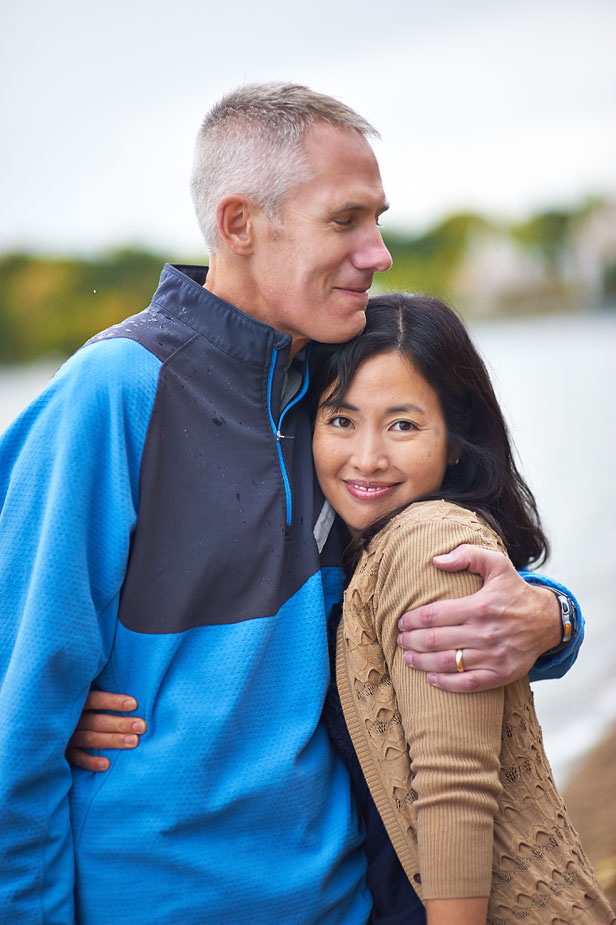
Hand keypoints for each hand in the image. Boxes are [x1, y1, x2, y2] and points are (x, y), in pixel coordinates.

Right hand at [66, 691, 145, 771]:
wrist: (35, 730)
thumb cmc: (74, 708)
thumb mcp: (79, 696)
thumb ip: (96, 694)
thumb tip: (127, 693)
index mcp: (73, 701)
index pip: (94, 700)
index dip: (113, 701)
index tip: (134, 704)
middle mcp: (68, 719)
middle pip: (96, 721)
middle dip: (120, 724)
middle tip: (142, 726)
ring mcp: (64, 737)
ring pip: (89, 738)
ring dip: (112, 740)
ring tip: (134, 742)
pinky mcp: (60, 753)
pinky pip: (75, 759)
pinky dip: (90, 762)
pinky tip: (106, 764)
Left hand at [397, 545, 560, 691]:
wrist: (547, 620)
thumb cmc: (514, 591)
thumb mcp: (496, 563)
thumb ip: (466, 555)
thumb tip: (436, 561)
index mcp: (479, 606)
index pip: (434, 615)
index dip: (412, 620)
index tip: (402, 621)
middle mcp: (485, 632)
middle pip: (436, 640)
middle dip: (411, 641)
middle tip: (400, 639)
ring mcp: (494, 656)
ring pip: (447, 662)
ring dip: (421, 661)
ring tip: (407, 657)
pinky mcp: (502, 674)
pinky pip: (468, 683)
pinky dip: (446, 683)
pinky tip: (430, 678)